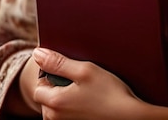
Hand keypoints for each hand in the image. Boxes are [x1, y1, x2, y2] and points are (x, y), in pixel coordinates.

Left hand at [31, 47, 146, 119]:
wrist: (129, 116)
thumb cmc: (109, 93)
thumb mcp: (85, 70)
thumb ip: (58, 62)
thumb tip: (38, 53)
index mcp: (54, 103)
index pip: (39, 85)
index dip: (53, 75)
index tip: (71, 72)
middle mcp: (54, 118)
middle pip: (46, 97)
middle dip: (59, 87)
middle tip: (81, 82)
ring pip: (56, 106)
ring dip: (66, 98)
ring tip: (88, 93)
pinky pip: (66, 114)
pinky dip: (74, 107)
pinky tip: (90, 103)